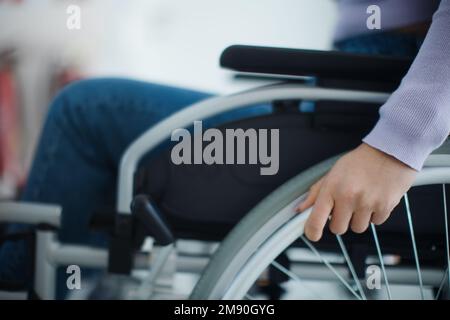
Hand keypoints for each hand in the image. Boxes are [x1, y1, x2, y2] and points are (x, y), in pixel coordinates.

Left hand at [296, 143, 416, 241]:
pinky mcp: (385, 207)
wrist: (390, 152)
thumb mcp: (333, 173)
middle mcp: (348, 197)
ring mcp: (367, 203)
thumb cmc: (360, 162)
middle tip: (345, 207)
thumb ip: (317, 193)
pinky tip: (374, 199)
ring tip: (362, 200)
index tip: (312, 234)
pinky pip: (375, 223)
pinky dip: (374, 215)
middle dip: (340, 221)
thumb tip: (301, 209)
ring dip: (358, 219)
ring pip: (357, 228)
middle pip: (338, 229)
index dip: (312, 231)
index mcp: (332, 188)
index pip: (316, 218)